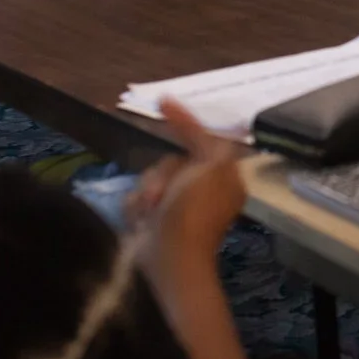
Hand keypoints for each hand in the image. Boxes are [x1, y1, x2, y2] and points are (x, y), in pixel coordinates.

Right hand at [129, 99, 246, 262]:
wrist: (168, 257)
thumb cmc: (194, 211)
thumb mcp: (213, 167)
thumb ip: (211, 142)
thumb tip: (207, 129)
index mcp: (222, 178)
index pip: (203, 139)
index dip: (184, 120)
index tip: (162, 100)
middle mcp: (201, 190)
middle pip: (171, 160)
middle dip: (162, 176)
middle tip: (163, 196)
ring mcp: (175, 207)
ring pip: (150, 179)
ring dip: (147, 193)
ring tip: (152, 212)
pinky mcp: (151, 220)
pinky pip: (135, 199)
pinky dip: (136, 208)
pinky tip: (141, 222)